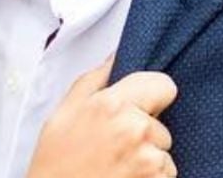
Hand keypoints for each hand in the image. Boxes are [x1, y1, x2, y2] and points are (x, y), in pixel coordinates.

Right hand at [26, 59, 177, 177]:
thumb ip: (94, 79)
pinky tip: (125, 177)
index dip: (153, 95)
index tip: (140, 107)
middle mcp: (135, 128)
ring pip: (164, 150)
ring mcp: (148, 159)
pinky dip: (151, 177)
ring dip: (148, 157)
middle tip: (115, 144)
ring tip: (118, 164)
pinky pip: (166, 173)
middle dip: (144, 132)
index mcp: (113, 104)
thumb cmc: (56, 160)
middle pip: (161, 123)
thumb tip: (115, 56)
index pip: (164, 85)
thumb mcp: (65, 111)